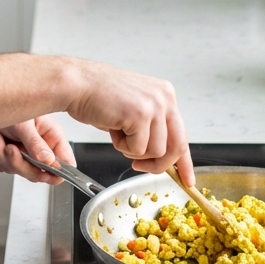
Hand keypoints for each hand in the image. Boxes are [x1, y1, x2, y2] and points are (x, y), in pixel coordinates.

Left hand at [0, 117, 74, 184]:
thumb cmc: (11, 102)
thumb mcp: (24, 123)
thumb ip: (35, 143)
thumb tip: (49, 160)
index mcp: (52, 137)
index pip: (66, 163)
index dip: (57, 173)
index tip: (43, 173)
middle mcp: (40, 147)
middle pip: (38, 173)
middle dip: (20, 164)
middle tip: (10, 149)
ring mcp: (25, 152)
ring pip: (17, 171)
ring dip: (3, 156)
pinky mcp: (10, 155)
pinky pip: (2, 165)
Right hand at [62, 59, 194, 184]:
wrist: (76, 84)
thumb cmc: (98, 97)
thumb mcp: (134, 110)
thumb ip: (152, 128)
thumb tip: (162, 156)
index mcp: (165, 95)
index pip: (182, 135)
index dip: (185, 162)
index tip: (188, 179)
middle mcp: (164, 98)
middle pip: (176, 147)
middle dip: (158, 165)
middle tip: (139, 167)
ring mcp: (154, 105)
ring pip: (155, 152)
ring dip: (133, 151)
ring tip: (118, 133)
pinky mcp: (140, 115)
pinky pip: (137, 149)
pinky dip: (122, 146)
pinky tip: (113, 128)